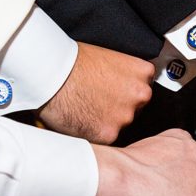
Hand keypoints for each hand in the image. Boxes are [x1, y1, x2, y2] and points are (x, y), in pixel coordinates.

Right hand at [37, 42, 154, 143]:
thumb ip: (122, 75)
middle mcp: (140, 95)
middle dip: (119, 108)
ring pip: (120, 124)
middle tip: (97, 101)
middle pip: (135, 108)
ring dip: (106, 121)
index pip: (143, 88)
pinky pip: (105, 137)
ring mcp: (126, 116)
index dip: (126, 92)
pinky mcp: (110, 134)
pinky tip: (80, 118)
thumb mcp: (107, 58)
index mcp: (142, 73)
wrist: (52, 73)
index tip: (113, 92)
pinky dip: (94, 132)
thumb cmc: (72, 61)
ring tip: (85, 108)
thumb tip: (119, 86)